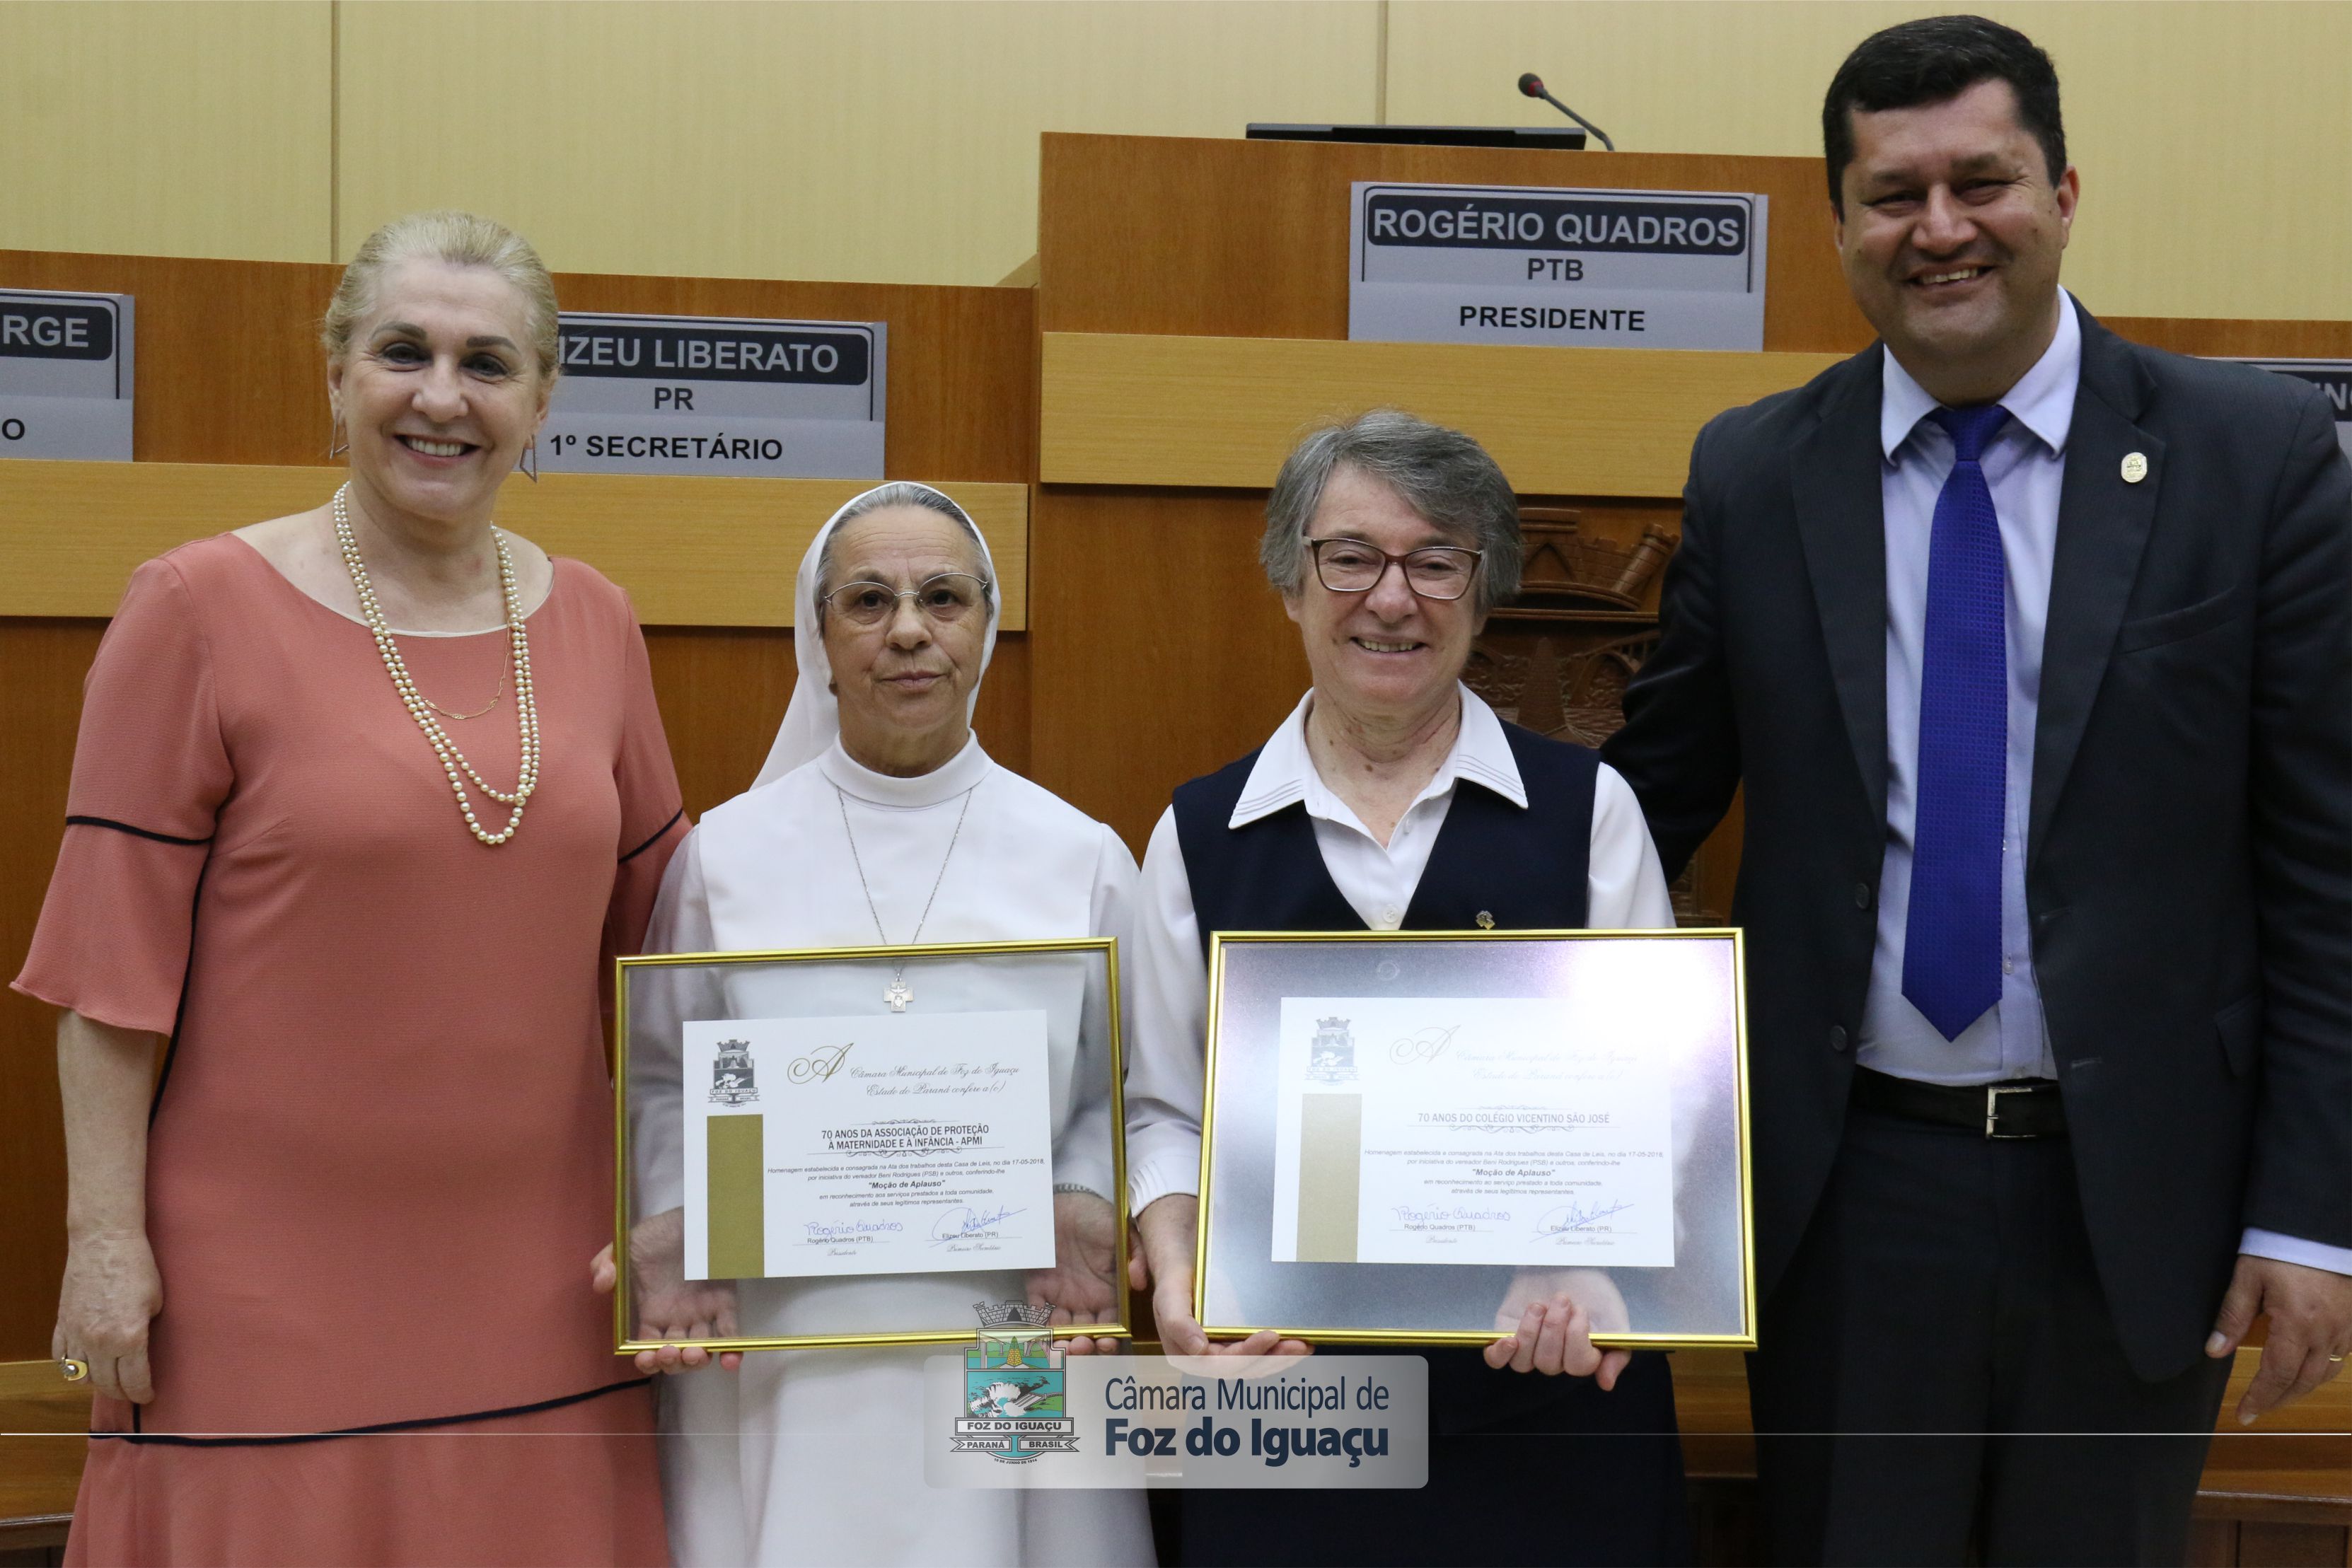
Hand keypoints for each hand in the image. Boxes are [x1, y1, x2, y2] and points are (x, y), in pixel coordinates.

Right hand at [54, 1227, 161, 1403]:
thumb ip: (146, 1332)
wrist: (104, 1243)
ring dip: (97, 1383)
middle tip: (131, 1393)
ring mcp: (76, 1336)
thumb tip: (142, 1351)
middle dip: (121, 1392)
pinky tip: (84, 1368)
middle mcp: (100, 1343)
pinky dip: (73, 1369)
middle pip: (108, 1384)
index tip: (147, 1396)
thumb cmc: (137, 1268)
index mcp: (129, 1339)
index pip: (134, 1381)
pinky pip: (62, 1359)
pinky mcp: (61, 1325)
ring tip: (110, 1381)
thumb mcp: (155, 1303)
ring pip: (82, 1377)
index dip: (142, 1393)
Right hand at [591, 1207, 740, 1374]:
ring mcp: (701, 1312)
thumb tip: (601, 1285)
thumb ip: (606, 1262)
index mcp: (652, 1312)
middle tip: (672, 1350)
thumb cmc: (659, 1232)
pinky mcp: (724, 1302)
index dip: (647, 1361)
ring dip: (697, 1360)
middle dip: (672, 1363)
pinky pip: (730, 1332)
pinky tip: (729, 1360)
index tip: (646, 1357)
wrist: (694, 1215)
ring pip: (701, 1349)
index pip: (648, 1349)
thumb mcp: (625, 1244)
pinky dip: (732, 1350)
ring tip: (695, 1353)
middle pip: (675, 1356)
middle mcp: (677, 1318)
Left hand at [1026, 1190, 1125, 1354]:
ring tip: (1059, 1348)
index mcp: (1110, 1292)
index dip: (1110, 1338)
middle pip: (1086, 1333)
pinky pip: (1037, 1312)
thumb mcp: (1123, 1232)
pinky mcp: (1039, 1288)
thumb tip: (1139, 1283)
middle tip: (1079, 1347)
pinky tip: (1038, 1338)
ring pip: (1061, 1329)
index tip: (1106, 1343)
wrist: (1063, 1201)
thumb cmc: (1097, 1216)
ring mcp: (1062, 1296)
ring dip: (1060, 1343)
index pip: (1112, 1324)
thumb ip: (1136, 1255)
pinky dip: (1036, 1327)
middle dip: (1083, 1346)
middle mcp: (1087, 1300)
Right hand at [1133, 1195, 1310, 1359]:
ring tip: (1304, 1346)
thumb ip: (1177, 1322)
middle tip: (1298, 1344)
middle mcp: (1207, 1360)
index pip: (1221, 1363)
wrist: (1182, 1265)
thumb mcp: (1169, 1296)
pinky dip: (1280, 1352)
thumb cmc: (1174, 1281)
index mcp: (1187, 1355)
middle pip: (1244, 1368)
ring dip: (1281, 1359)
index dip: (1248, 1355)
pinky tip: (1299, 1344)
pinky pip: (1261, 1355)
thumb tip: (1198, 1349)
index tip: (1270, 1337)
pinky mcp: (1238, 1344)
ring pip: (1256, 1365)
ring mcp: (1225, 1353)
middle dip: (1272, 1359)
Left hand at [1483, 1268, 1631, 1386]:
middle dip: (1555, 1328)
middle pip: (1549, 1364)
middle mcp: (1555, 1358)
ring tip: (1539, 1305)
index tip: (1580, 1309)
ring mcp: (1529, 1349)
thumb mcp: (1614, 1317)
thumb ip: (1617, 1352)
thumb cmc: (1592, 1289)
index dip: (1576, 1338)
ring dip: (1531, 1333)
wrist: (1565, 1262)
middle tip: (1561, 1299)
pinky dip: (1499, 1354)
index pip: (1578, 1365)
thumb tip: (1606, 1383)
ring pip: (1524, 1363)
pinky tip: (1508, 1341)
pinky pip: (1496, 1360)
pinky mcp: (1506, 1336)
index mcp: (1583, 1356)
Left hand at [2207, 1253, 2351, 1422]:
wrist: (2319, 1224)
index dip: (2259, 1398)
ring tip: (2278, 1396)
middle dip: (2278, 1399)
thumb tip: (2214, 1352)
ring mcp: (2346, 1328)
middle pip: (2303, 1381)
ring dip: (2301, 1389)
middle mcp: (2326, 1332)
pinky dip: (2322, 1370)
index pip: (2276, 1375)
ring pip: (2325, 1373)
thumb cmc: (2280, 1247)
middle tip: (2257, 1410)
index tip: (2243, 1414)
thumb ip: (2232, 1316)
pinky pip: (2341, 1357)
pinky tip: (2308, 1371)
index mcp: (2296, 1324)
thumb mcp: (2248, 1277)